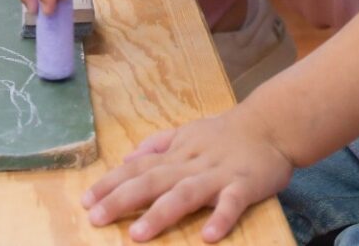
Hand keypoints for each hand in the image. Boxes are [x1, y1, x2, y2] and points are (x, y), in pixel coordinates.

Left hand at [83, 106, 293, 241]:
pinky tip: (208, 235)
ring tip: (137, 234)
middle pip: (153, 180)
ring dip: (161, 213)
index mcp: (177, 153)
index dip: (111, 183)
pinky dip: (221, 217)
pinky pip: (232, 202)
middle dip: (122, 199)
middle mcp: (192, 163)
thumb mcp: (188, 132)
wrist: (272, 123)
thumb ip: (158, 145)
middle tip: (95, 218)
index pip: (138, 167)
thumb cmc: (227, 132)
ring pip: (185, 193)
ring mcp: (218, 174)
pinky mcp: (245, 185)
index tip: (85, 200)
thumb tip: (127, 158)